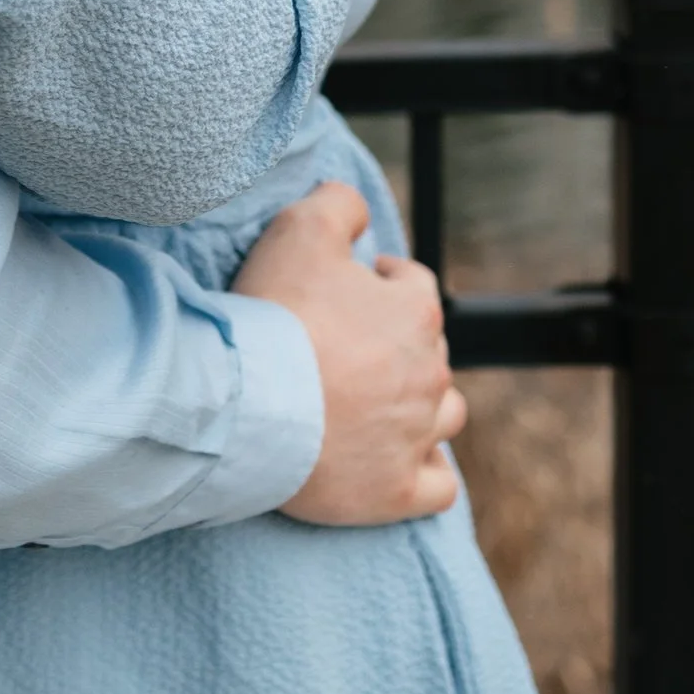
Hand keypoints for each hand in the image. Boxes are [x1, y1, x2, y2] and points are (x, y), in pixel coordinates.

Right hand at [233, 183, 465, 526]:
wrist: (248, 404)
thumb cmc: (275, 316)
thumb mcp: (300, 229)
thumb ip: (337, 203)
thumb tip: (356, 205)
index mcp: (415, 312)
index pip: (414, 284)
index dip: (380, 280)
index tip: (345, 289)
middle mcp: (430, 375)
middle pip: (429, 351)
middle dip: (396, 344)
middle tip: (342, 347)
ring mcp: (416, 436)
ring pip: (446, 415)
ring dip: (421, 405)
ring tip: (375, 403)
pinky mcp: (396, 490)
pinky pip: (437, 485)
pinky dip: (425, 472)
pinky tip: (399, 459)